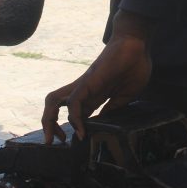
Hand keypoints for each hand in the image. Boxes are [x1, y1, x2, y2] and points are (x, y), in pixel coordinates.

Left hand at [41, 9, 152, 142]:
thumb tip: (105, 124)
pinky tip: (81, 131)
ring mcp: (84, 86)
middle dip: (49, 125)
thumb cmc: (135, 66)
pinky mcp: (88, 82)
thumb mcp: (126, 95)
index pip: (74, 113)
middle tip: (55, 142)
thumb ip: (114, 108)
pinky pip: (73, 102)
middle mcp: (84, 91)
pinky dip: (74, 117)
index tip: (78, 142)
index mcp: (94, 95)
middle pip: (54, 106)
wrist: (137, 45)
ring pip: (54, 102)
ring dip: (50, 121)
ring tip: (57, 140)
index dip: (72, 128)